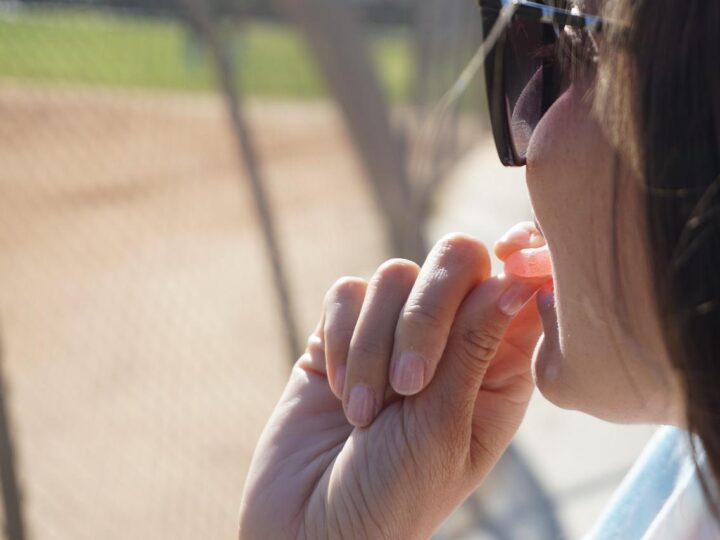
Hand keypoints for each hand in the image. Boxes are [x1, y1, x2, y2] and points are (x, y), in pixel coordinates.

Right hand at [239, 231, 543, 539]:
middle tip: (410, 383)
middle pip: (455, 261)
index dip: (511, 270)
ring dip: (373, 347)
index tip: (494, 284)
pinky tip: (339, 394)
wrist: (312, 528)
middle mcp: (449, 340)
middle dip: (427, 314)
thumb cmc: (395, 494)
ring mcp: (392, 332)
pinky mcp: (341, 333)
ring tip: (363, 415)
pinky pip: (346, 293)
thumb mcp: (445, 427)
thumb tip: (516, 279)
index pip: (514, 287)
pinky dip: (341, 341)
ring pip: (393, 275)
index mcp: (497, 367)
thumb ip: (475, 347)